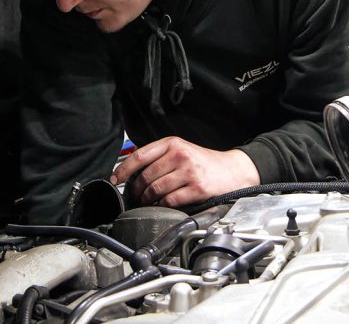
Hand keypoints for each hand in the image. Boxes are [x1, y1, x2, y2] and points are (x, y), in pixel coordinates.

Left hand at [110, 137, 260, 206]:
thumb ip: (160, 156)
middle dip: (136, 190)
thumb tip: (132, 171)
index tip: (115, 180)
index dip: (123, 170)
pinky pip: (170, 200)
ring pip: (156, 189)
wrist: (234, 170)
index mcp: (173, 143)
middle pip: (146, 176)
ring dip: (147, 199)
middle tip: (134, 197)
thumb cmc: (205, 162)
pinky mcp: (196, 188)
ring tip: (146, 202)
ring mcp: (189, 172)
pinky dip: (162, 205)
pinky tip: (161, 205)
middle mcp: (180, 155)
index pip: (140, 156)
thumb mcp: (182, 150)